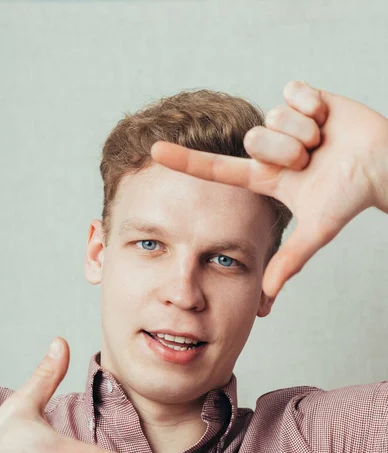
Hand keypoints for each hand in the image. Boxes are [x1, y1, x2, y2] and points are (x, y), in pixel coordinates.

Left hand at [151, 81, 387, 297]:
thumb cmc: (350, 196)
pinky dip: (316, 105)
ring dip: (306, 132)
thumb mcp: (317, 229)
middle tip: (312, 160)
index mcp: (264, 177)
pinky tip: (327, 117)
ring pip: (274, 118)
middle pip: (254, 140)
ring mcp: (284, 122)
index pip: (216, 169)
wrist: (382, 164)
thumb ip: (290, 260)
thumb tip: (266, 295)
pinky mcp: (302, 96)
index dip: (185, 161)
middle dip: (288, 152)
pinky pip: (293, 92)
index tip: (153, 152)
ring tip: (324, 143)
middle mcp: (269, 149)